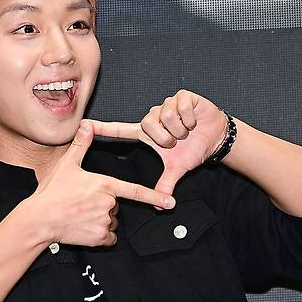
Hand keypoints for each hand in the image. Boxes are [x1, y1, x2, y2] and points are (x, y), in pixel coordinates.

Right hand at [31, 120, 174, 246]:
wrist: (39, 219)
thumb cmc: (52, 192)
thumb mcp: (67, 165)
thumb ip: (81, 145)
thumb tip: (86, 125)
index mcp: (105, 185)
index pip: (135, 191)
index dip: (155, 196)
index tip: (170, 202)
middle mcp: (108, 203)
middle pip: (116, 206)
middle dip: (104, 206)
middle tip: (83, 204)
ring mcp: (104, 221)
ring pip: (111, 222)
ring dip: (101, 221)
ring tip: (81, 215)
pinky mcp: (98, 237)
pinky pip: (107, 237)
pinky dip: (99, 235)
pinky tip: (83, 227)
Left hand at [90, 90, 226, 194]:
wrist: (216, 137)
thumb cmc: (193, 149)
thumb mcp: (177, 168)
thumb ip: (165, 183)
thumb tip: (157, 204)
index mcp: (147, 132)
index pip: (120, 130)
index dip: (103, 128)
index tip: (85, 124)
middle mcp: (153, 116)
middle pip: (148, 124)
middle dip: (166, 138)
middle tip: (177, 141)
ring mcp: (167, 105)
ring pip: (165, 116)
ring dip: (179, 129)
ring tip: (186, 131)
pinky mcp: (181, 96)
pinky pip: (180, 107)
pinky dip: (189, 118)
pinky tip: (194, 121)